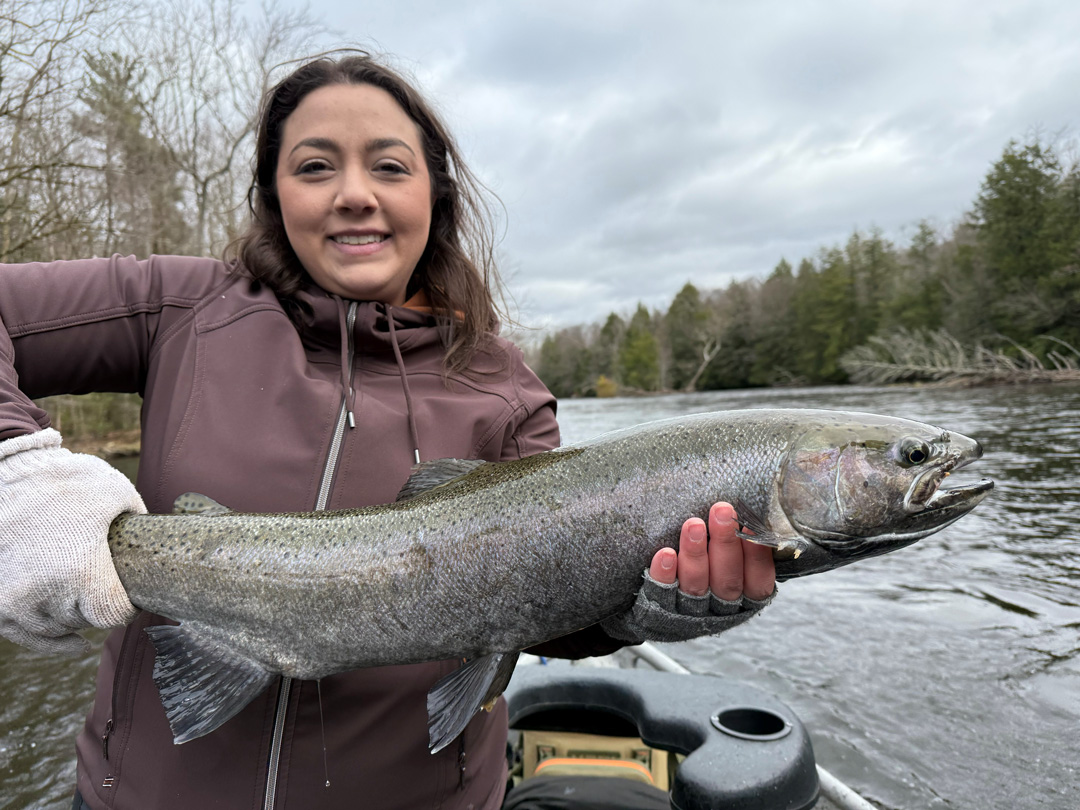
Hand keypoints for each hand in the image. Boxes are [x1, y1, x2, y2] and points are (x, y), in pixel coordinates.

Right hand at [0, 429, 143, 655]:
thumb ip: (138, 522)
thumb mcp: (117, 493)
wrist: (6, 474)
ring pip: (58, 628)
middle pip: (87, 621)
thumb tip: (156, 540)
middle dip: (100, 604)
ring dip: (75, 616)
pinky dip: (51, 641)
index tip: (133, 594)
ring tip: (86, 594)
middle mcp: (45, 595)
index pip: (115, 615)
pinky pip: (27, 637)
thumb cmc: (64, 481)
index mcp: (81, 573)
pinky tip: (77, 643)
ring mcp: (16, 602)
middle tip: (106, 581)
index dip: (128, 606)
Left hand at [648, 502, 774, 601]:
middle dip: (726, 544)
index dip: (757, 553)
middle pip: (728, 580)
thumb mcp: (732, 562)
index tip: (751, 522)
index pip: (759, 579)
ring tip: (693, 524)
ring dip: (696, 554)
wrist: (661, 614)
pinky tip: (665, 554)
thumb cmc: (708, 568)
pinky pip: (664, 592)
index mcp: (745, 596)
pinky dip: (665, 574)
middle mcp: (722, 607)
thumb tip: (752, 508)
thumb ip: (740, 542)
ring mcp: (692, 611)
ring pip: (697, 585)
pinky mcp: (663, 608)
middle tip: (721, 510)